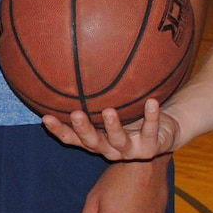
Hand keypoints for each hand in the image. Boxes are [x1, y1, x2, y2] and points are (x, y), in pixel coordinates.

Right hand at [42, 98, 177, 161]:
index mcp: (97, 139)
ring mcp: (130, 151)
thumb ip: (96, 94)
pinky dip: (151, 117)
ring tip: (109, 111)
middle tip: (76, 113)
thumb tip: (73, 61)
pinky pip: (151, 131)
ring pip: (119, 142)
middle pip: (92, 142)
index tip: (45, 116)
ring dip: (113, 127)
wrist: (166, 131)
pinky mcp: (151, 150)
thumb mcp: (113, 104)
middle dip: (82, 129)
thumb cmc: (134, 115)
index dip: (59, 129)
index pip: (72, 137)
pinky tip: (152, 102)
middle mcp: (110, 148)